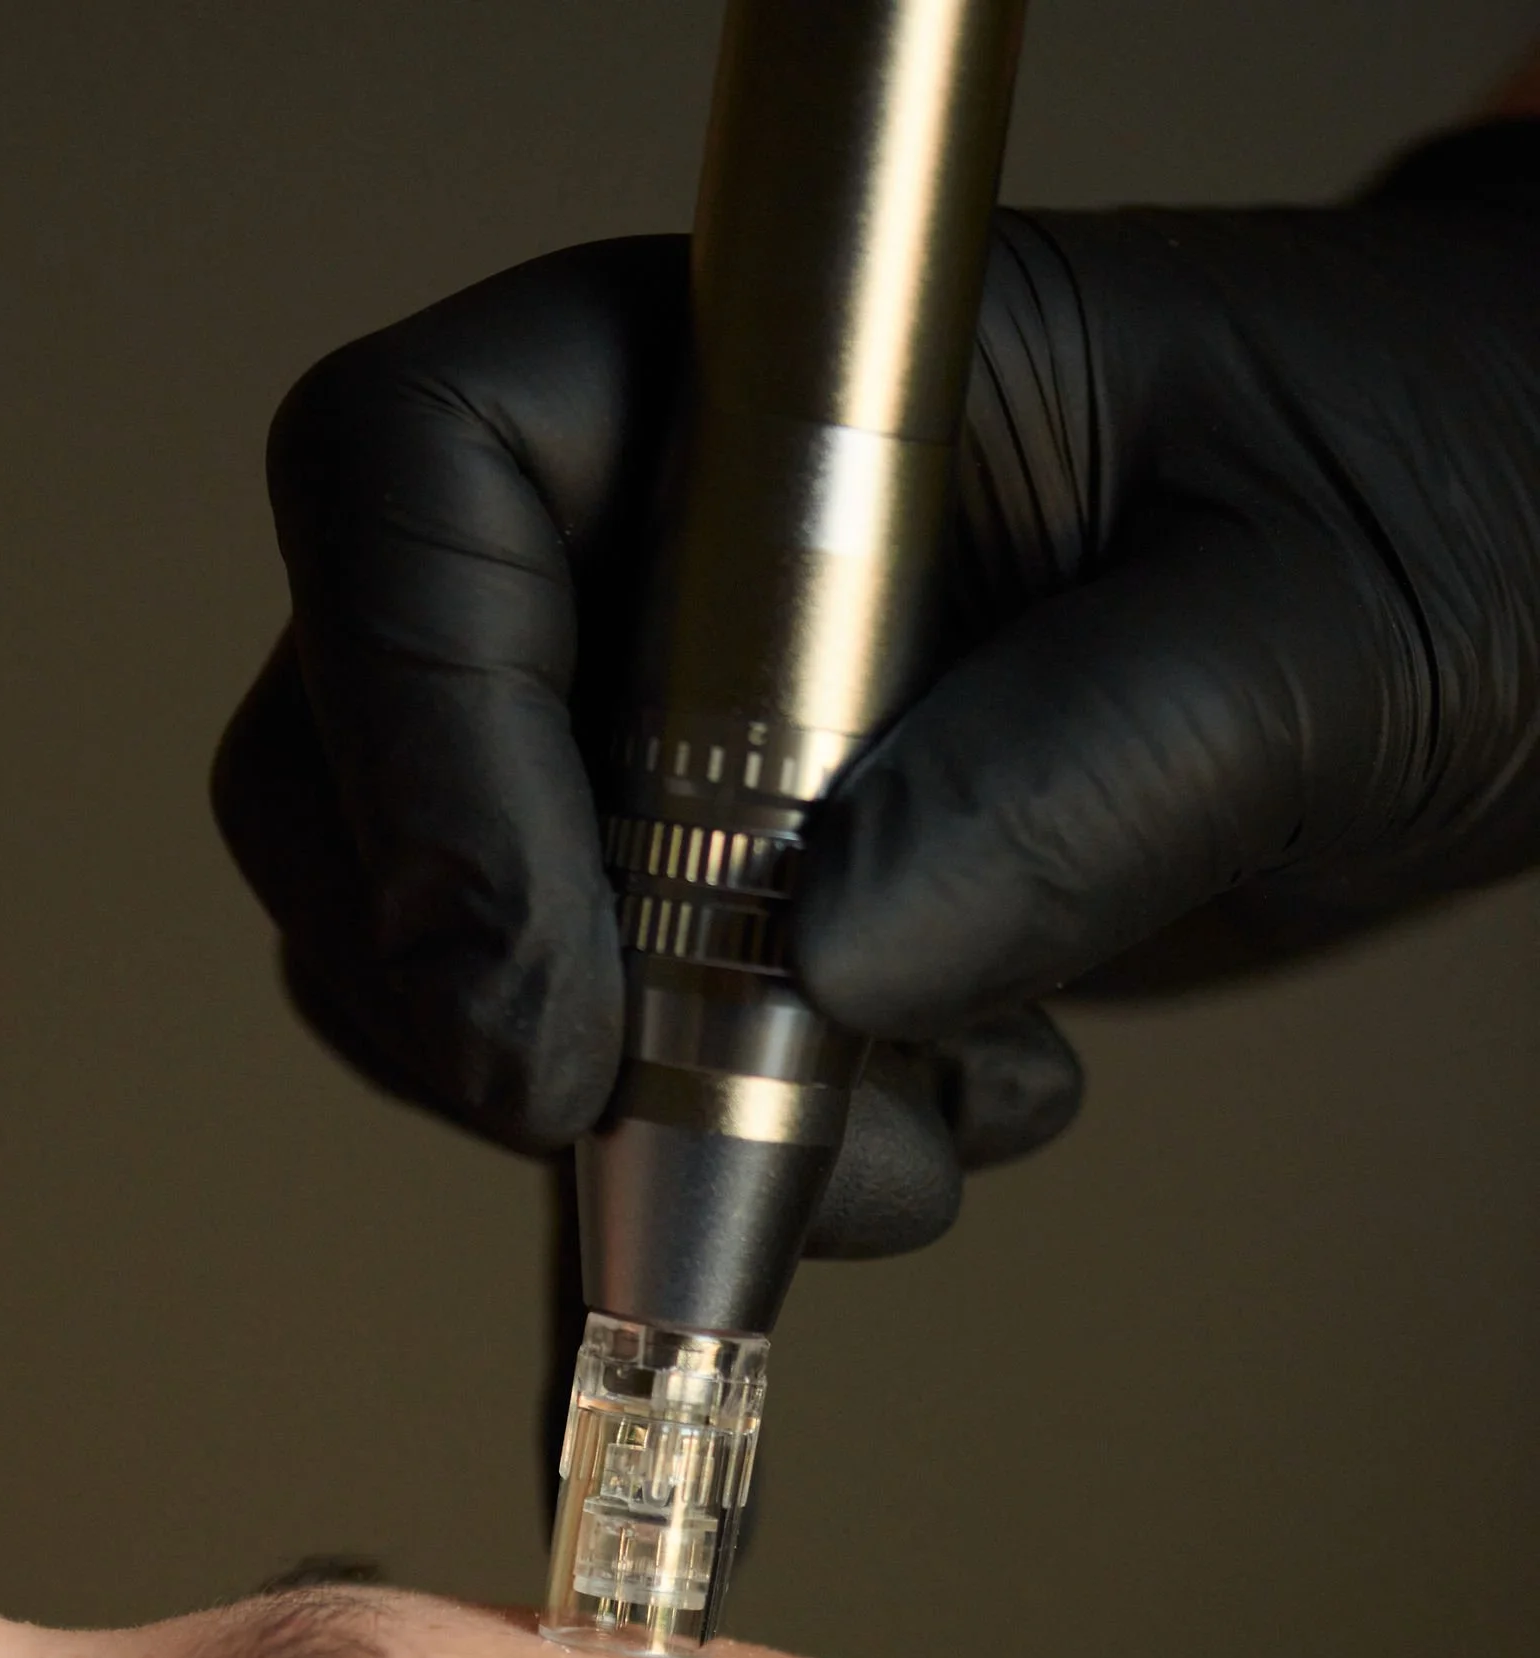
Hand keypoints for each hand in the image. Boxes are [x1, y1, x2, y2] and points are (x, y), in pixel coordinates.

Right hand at [214, 126, 1539, 1255]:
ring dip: (633, 1119)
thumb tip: (825, 960)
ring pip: (447, 962)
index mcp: (760, 375)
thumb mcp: (1311, 624)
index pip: (413, 481)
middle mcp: (662, 549)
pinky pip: (601, 1075)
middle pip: (348, 761)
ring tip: (934, 1124)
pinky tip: (959, 1120)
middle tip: (658, 1129)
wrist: (1516, 598)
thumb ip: (1084, 769)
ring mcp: (673, 741)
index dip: (408, 743)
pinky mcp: (726, 910)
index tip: (542, 1009)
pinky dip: (729, 1168)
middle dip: (476, 996)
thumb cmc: (1443, 501)